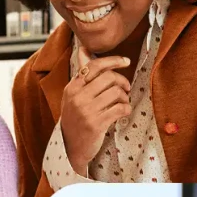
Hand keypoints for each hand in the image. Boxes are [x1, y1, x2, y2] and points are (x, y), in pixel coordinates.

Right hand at [59, 47, 132, 174]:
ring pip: (116, 93)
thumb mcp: (73, 95)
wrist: (70, 147)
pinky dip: (126, 109)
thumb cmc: (75, 118)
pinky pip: (120, 109)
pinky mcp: (96, 124)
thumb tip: (84, 49)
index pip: (94, 66)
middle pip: (108, 77)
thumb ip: (82, 74)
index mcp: (72, 87)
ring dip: (124, 97)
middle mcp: (77, 97)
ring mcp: (86, 111)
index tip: (126, 61)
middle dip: (122, 81)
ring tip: (122, 102)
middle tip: (126, 88)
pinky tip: (123, 112)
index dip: (113, 60)